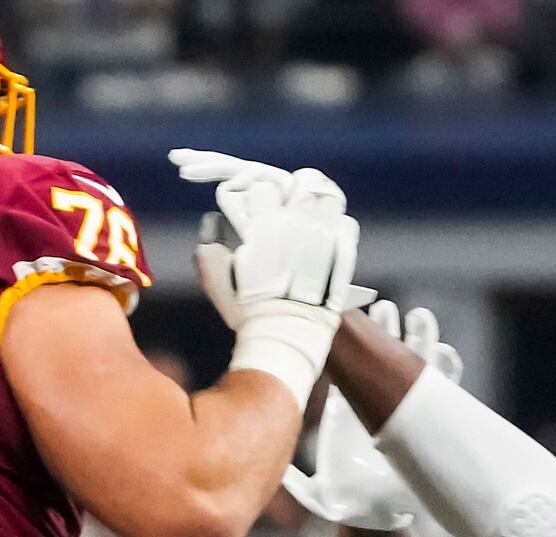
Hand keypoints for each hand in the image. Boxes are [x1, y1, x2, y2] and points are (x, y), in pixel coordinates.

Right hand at [170, 150, 368, 398]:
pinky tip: (326, 237)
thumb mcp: (216, 279)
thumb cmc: (246, 311)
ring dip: (319, 201)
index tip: (256, 206)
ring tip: (311, 214)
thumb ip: (209, 245)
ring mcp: (324, 237)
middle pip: (305, 180)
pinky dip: (336, 227)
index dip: (258, 194)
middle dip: (294, 188)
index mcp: (264, 226)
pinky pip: (346, 224)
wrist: (284, 337)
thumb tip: (212, 220)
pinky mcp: (343, 253)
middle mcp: (298, 225)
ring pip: (330, 196)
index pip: (264, 186)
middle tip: (288, 202)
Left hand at [287, 300, 460, 530]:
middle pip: (382, 361)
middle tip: (386, 307)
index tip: (350, 325)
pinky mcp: (427, 424)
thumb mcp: (318, 495)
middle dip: (386, 333)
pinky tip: (446, 353)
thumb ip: (296, 485)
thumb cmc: (348, 506)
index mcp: (348, 416)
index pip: (349, 374)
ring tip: (419, 318)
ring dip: (417, 343)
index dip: (351, 350)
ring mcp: (402, 414)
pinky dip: (446, 371)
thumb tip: (275, 472)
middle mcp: (375, 410)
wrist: (379, 519)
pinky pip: (441, 392)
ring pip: (413, 369)